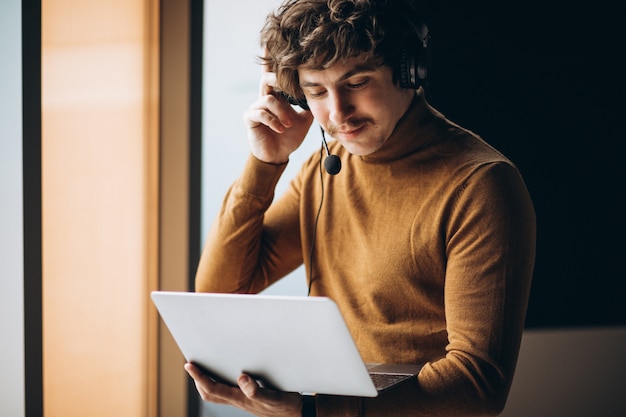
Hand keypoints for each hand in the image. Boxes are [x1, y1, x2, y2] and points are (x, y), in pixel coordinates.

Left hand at [184, 362, 302, 416]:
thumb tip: (241, 377)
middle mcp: (237, 400)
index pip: (212, 388)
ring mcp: (242, 400)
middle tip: (192, 365)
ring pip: (217, 393)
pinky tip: (226, 372)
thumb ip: (256, 390)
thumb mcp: (272, 397)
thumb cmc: (284, 405)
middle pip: (209, 393)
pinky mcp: (248, 398)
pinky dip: (220, 381)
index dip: (199, 377)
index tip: (189, 364)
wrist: (296, 413)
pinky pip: (227, 390)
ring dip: (207, 381)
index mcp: (239, 399)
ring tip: (203, 367)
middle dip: (198, 379)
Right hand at [243, 62, 313, 163]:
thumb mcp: (304, 119)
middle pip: (267, 78)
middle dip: (280, 82)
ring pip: (269, 98)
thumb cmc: (289, 137)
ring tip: (289, 125)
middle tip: (292, 93)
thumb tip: (321, 92)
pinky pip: (261, 113)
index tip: (269, 43)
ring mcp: (255, 107)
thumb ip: (309, 104)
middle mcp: (264, 98)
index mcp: (276, 95)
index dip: (271, 59)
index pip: (273, 74)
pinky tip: (281, 129)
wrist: (278, 155)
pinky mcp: (250, 119)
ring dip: (282, 112)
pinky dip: (274, 120)